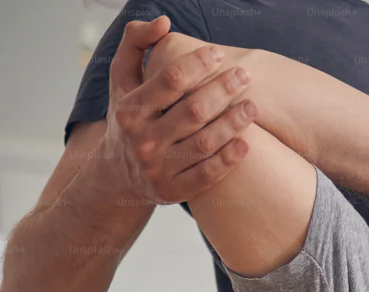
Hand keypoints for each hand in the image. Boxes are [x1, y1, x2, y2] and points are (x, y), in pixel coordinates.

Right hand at [89, 17, 256, 206]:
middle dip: (222, 90)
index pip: (170, 81)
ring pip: (204, 144)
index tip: (219, 54)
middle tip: (244, 75)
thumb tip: (164, 22)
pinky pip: (206, 175)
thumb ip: (136, 44)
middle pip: (192, 111)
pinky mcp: (173, 192)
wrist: (116, 176)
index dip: (198, 64)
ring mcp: (158, 168)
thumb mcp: (122, 80)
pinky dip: (228, 160)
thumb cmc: (128, 118)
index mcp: (130, 110)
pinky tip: (246, 143)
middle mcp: (143, 140)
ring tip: (252, 106)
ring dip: (233, 123)